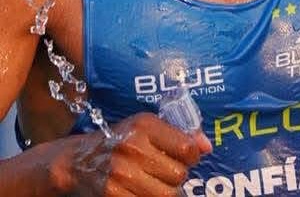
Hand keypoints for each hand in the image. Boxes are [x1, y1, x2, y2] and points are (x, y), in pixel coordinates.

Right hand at [53, 112, 211, 195]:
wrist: (78, 161)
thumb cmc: (120, 140)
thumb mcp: (146, 127)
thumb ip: (179, 134)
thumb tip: (207, 147)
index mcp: (145, 125)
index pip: (187, 148)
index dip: (192, 157)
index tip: (187, 158)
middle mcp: (133, 147)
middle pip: (178, 175)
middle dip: (177, 176)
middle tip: (167, 172)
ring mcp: (122, 174)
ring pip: (167, 195)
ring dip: (167, 192)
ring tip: (157, 182)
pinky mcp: (113, 196)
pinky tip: (143, 191)